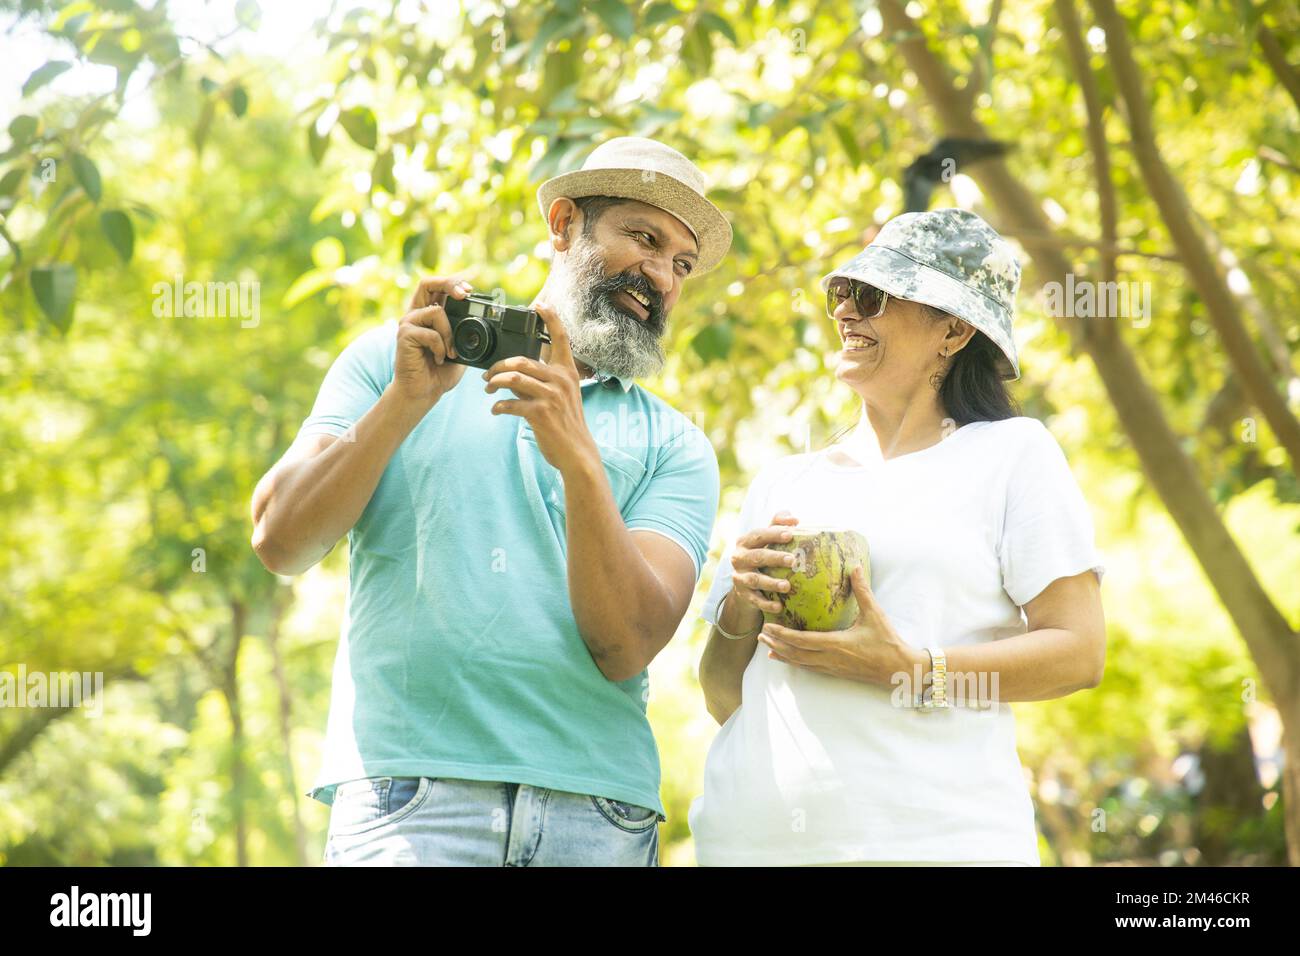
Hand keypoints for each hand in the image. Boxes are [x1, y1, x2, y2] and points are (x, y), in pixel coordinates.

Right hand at [391, 274, 473, 408]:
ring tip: (450, 352)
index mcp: (428, 315)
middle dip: (449, 284)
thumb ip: (465, 333)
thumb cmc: (439, 372)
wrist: (423, 393)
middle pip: (427, 283)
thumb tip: (484, 320)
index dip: (452, 282)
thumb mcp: (460, 349)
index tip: (469, 290)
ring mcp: (408, 323)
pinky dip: (441, 347)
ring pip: (437, 311)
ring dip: (450, 333)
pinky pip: (431, 333)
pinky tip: (439, 359)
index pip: (436, 286)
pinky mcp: (404, 335)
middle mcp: (415, 315)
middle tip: (465, 294)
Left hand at [482, 302, 596, 475]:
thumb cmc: (567, 425)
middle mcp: (561, 380)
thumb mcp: (562, 398)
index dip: (551, 318)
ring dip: (494, 382)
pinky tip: (496, 410)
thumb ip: (542, 383)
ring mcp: (552, 396)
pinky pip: (511, 403)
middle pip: (522, 360)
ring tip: (487, 389)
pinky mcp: (541, 413)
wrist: (577, 453)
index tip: (539, 305)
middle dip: (498, 365)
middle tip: (487, 375)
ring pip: (513, 378)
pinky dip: (499, 406)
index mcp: (568, 373)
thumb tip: (513, 376)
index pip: (561, 339)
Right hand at [728, 511, 801, 626]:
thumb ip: (777, 524)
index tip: (791, 533)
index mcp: (745, 542)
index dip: (774, 533)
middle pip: (757, 557)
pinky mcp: (743, 594)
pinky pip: (754, 600)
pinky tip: (779, 606)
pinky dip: (766, 604)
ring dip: (771, 582)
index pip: (759, 535)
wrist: (745, 584)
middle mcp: (739, 558)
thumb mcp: (766, 539)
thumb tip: (794, 519)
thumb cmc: (761, 555)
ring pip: (754, 579)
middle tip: (793, 560)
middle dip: (775, 558)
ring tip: (787, 586)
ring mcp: (739, 577)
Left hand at [758, 564, 921, 684]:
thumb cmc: (887, 642)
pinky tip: (790, 660)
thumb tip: (855, 567)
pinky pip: (810, 668)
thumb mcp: (874, 614)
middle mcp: (829, 658)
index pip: (801, 640)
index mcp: (835, 643)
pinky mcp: (837, 673)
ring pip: (801, 663)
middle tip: (760, 634)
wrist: (900, 670)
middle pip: (795, 653)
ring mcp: (832, 668)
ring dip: (783, 654)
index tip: (768, 626)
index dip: (782, 634)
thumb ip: (862, 591)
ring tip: (767, 647)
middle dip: (776, 643)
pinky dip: (796, 663)